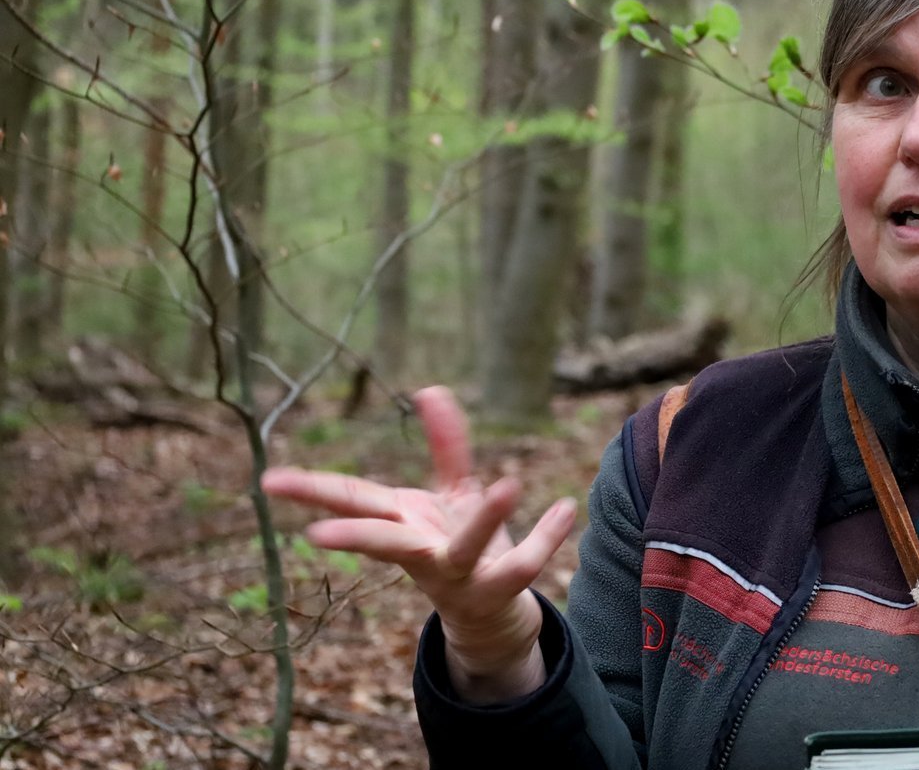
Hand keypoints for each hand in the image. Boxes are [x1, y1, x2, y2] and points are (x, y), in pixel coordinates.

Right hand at [261, 385, 577, 701]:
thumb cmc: (456, 545)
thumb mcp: (450, 492)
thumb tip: (430, 387)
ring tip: (510, 484)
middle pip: (384, 543)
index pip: (351, 498)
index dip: (309, 488)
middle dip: (353, 537)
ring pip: (465, 552)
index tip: (267, 480)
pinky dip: (546, 536)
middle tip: (316, 532)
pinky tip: (567, 507)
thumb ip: (445, 443)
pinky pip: (522, 564)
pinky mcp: (496, 590)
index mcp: (402, 522)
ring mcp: (457, 575)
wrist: (489, 614)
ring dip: (486, 520)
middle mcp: (421, 552)